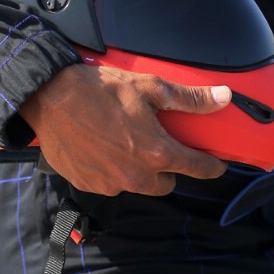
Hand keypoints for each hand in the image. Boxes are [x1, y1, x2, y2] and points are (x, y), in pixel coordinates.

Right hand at [19, 61, 230, 195]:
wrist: (50, 98)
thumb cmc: (101, 90)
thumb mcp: (150, 87)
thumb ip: (190, 99)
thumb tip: (224, 98)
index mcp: (156, 153)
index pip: (196, 169)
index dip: (211, 167)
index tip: (217, 166)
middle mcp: (135, 177)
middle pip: (166, 183)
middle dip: (168, 168)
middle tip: (161, 145)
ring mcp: (110, 184)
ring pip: (138, 185)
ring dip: (139, 171)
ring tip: (128, 144)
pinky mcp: (88, 184)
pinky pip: (111, 183)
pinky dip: (113, 171)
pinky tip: (104, 148)